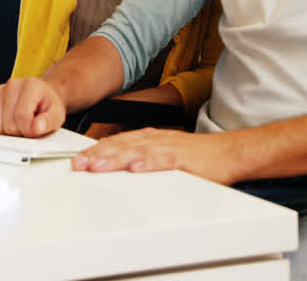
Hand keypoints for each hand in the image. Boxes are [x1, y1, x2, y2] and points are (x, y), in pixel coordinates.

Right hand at [0, 77, 65, 137]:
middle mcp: (12, 85)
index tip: (35, 130)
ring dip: (8, 132)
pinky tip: (11, 122)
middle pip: (8, 125)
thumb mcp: (57, 114)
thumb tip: (37, 127)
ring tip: (20, 123)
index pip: (22, 116)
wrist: (42, 96)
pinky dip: (0, 129)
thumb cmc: (48, 105)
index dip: (29, 130)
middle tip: (29, 125)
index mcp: (31, 85)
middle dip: (19, 132)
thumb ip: (49, 121)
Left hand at [70, 127, 239, 184]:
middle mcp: (155, 140)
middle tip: (77, 164)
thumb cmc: (197, 155)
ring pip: (137, 152)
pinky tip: (136, 168)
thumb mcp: (163, 153)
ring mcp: (169, 149)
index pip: (116, 142)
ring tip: (96, 165)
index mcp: (149, 139)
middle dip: (97, 155)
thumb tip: (118, 167)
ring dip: (115, 158)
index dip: (95, 150)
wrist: (229, 152)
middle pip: (121, 146)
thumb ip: (142, 157)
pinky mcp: (185, 161)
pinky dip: (149, 163)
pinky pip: (164, 161)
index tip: (76, 160)